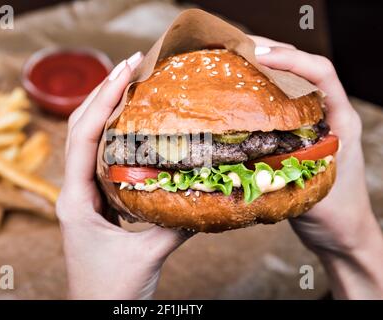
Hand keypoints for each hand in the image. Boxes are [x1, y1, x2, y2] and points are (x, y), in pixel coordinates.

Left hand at [57, 52, 188, 299]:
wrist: (98, 315)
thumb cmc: (112, 292)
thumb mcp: (147, 257)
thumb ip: (176, 225)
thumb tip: (208, 195)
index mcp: (76, 200)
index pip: (82, 137)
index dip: (102, 100)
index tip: (124, 70)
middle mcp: (75, 191)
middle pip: (80, 129)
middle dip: (103, 94)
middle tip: (130, 64)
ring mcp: (84, 195)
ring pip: (89, 142)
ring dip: (107, 110)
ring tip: (131, 83)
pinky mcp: (98, 202)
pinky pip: (102, 159)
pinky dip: (116, 134)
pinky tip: (135, 124)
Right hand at [251, 36, 382, 298]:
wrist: (342, 236)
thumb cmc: (338, 217)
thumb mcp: (315, 192)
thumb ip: (285, 172)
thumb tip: (243, 155)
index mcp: (342, 121)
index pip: (322, 74)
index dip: (292, 59)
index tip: (259, 55)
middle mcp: (329, 117)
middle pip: (305, 71)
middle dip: (275, 54)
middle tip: (238, 49)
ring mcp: (314, 127)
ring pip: (292, 85)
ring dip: (266, 70)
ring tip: (235, 63)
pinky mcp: (298, 139)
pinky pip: (279, 108)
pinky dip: (260, 96)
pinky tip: (239, 98)